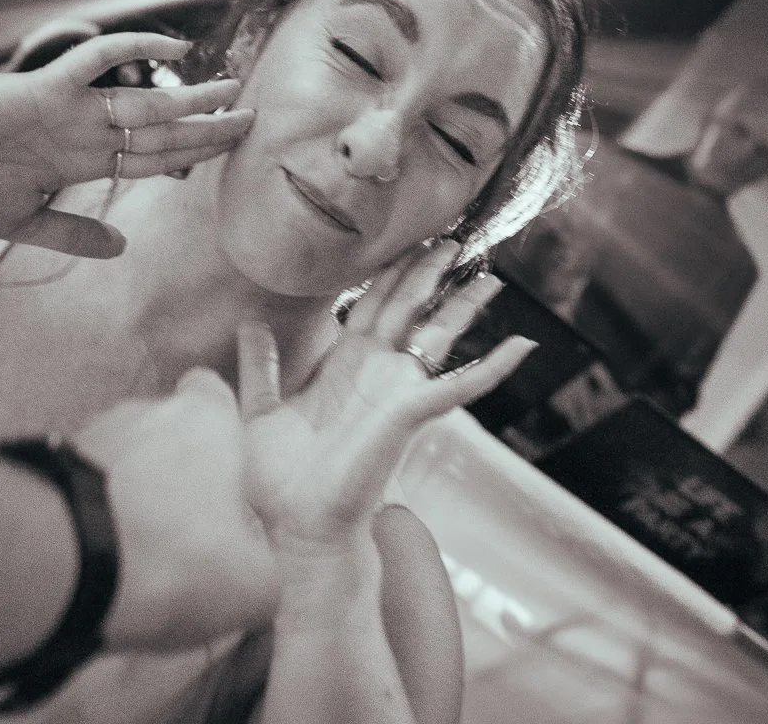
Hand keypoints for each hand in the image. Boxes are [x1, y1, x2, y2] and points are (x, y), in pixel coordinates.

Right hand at [0, 32, 253, 257]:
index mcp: (83, 160)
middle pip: (161, 129)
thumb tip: (119, 248)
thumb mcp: (24, 218)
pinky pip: (98, 59)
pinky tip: (173, 45)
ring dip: (190, 99)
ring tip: (229, 91)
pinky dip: (134, 47)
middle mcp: (86, 133)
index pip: (154, 156)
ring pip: (145, 102)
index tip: (231, 146)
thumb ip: (71, 232)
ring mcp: (71, 110)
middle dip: (208, 126)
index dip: (195, 152)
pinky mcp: (48, 88)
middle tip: (253, 116)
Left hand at [73, 368, 278, 651]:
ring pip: (118, 462)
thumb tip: (256, 577)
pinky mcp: (45, 471)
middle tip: (178, 533)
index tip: (223, 474)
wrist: (62, 568)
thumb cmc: (172, 556)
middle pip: (165, 431)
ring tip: (129, 557)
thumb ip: (262, 568)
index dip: (220, 430)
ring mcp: (89, 435)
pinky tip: (94, 565)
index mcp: (206, 417)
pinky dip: (87, 520)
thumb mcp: (250, 585)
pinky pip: (78, 492)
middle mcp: (146, 410)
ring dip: (125, 498)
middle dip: (170, 474)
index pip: (214, 393)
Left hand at [237, 243, 535, 577]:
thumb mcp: (260, 413)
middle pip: (410, 306)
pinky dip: (492, 367)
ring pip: (438, 333)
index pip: (374, 304)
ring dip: (464, 304)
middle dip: (428, 271)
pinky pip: (460, 384)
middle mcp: (378, 370)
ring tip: (491, 276)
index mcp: (346, 366)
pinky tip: (520, 347)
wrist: (299, 529)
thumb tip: (248, 322)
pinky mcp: (411, 412)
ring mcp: (398, 390)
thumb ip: (259, 367)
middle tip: (450, 238)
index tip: (409, 242)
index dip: (391, 272)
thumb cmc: (283, 484)